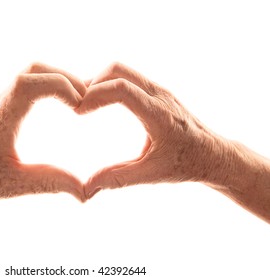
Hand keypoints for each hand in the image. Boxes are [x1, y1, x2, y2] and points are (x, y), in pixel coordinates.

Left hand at [0, 63, 86, 202]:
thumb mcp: (14, 186)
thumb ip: (49, 184)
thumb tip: (84, 192)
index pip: (26, 84)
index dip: (58, 85)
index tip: (77, 106)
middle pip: (33, 69)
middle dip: (64, 78)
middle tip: (84, 100)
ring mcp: (1, 101)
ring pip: (31, 71)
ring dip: (58, 79)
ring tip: (78, 100)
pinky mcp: (5, 104)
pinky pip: (29, 82)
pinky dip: (50, 85)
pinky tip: (63, 102)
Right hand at [78, 62, 229, 197]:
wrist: (215, 154)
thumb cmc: (187, 164)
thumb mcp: (152, 174)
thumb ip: (118, 179)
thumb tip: (87, 188)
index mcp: (159, 114)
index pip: (122, 89)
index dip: (95, 95)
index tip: (79, 112)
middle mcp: (160, 96)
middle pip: (118, 71)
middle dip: (93, 84)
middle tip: (79, 107)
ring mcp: (159, 91)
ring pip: (123, 71)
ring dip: (101, 82)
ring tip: (86, 105)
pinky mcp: (157, 93)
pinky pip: (129, 78)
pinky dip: (110, 84)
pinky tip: (102, 103)